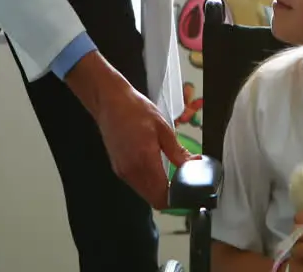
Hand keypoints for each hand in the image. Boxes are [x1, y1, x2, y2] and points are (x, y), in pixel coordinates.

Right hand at [65, 52, 189, 209]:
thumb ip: (177, 151)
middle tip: (183, 184)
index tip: (188, 191)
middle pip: (154, 200)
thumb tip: (193, 164)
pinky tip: (157, 170)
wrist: (110, 102)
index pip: (161, 196)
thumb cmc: (135, 110)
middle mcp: (131, 171)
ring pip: (145, 194)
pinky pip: (137, 185)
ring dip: (159, 191)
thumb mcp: (163, 127)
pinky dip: (149, 184)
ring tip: (173, 177)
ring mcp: (122, 171)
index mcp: (144, 160)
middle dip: (170, 197)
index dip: (177, 199)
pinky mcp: (118, 169)